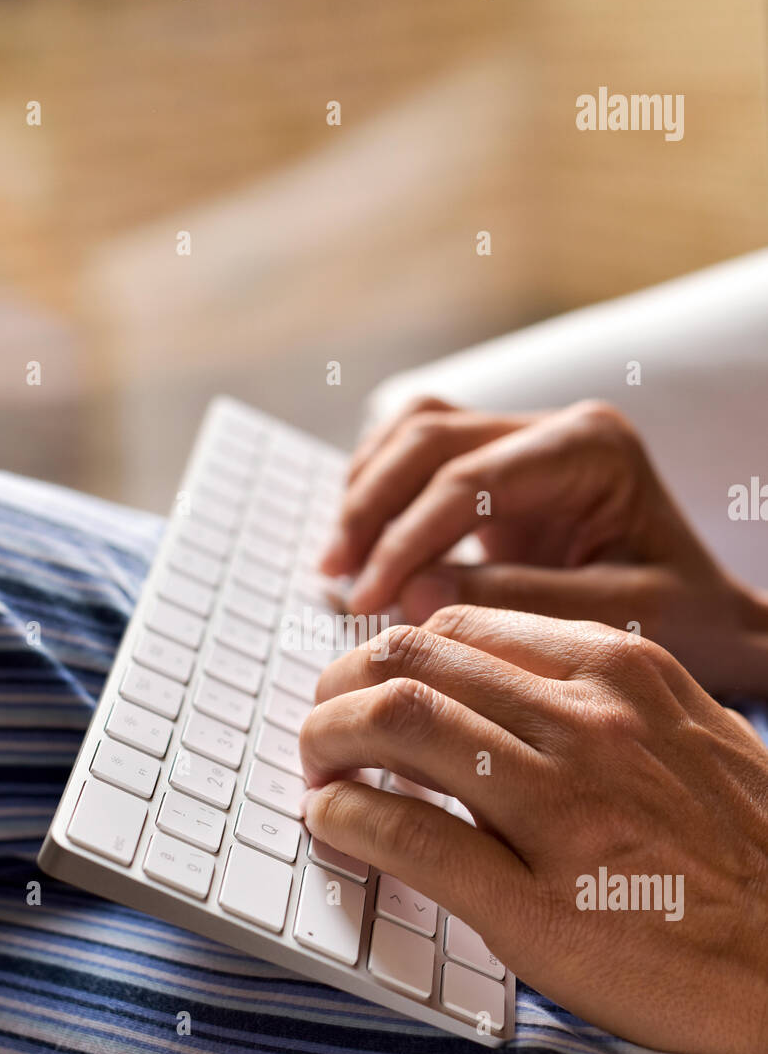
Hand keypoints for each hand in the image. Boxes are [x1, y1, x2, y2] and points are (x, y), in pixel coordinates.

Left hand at [299, 607, 767, 1053]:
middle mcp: (586, 722)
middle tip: (321, 730)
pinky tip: (334, 824)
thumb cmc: (745, 854)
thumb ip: (595, 698)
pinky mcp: (535, 903)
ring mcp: (561, 807)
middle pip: (408, 660)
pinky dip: (345, 817)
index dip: (389, 657)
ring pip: (395, 722)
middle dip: (337, 689)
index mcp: (619, 673)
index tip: (367, 691)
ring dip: (325, 741)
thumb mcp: (686, 734)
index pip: (457, 628)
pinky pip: (406, 832)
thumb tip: (495, 691)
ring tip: (317, 772)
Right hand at [320, 397, 767, 695]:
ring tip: (337, 566)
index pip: (468, 480)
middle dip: (371, 508)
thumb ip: (520, 602)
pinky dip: (381, 495)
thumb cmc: (688, 624)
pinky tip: (364, 551)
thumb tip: (414, 593)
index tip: (368, 600)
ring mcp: (526, 442)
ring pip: (414, 431)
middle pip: (429, 437)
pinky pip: (419, 459)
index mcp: (592, 449)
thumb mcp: (623, 621)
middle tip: (337, 579)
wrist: (716, 621)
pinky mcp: (500, 472)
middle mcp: (556, 429)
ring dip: (366, 493)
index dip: (405, 539)